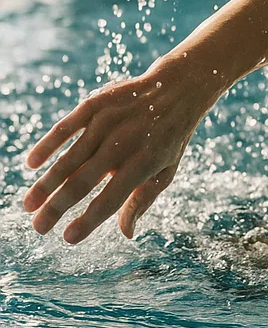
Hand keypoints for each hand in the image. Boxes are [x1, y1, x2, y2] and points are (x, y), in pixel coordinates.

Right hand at [22, 65, 207, 243]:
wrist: (177, 89)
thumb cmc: (169, 138)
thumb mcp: (166, 170)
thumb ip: (143, 199)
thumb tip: (127, 234)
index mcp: (144, 163)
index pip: (111, 198)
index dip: (89, 220)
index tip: (68, 238)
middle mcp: (123, 143)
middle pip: (83, 181)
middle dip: (57, 207)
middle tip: (39, 228)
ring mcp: (108, 122)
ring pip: (69, 158)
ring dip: (46, 184)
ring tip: (29, 206)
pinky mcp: (96, 104)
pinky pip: (66, 127)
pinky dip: (47, 145)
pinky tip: (31, 164)